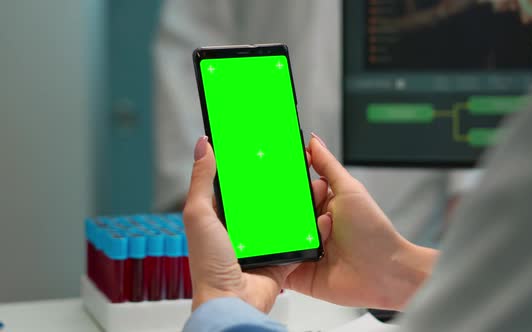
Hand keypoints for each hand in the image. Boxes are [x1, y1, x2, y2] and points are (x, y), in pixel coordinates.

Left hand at [182, 136, 331, 312]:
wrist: (233, 301)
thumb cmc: (209, 265)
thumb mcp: (199, 214)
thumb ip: (201, 180)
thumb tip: (203, 145)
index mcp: (221, 217)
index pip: (237, 185)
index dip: (249, 168)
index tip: (262, 150)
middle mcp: (243, 229)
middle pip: (266, 199)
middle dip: (281, 183)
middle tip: (294, 165)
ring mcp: (263, 243)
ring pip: (286, 216)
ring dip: (299, 202)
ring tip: (311, 185)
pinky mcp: (282, 257)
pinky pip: (300, 239)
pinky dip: (311, 228)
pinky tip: (318, 215)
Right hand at [285, 135, 437, 309]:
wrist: (383, 272)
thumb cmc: (372, 231)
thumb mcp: (349, 189)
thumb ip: (328, 165)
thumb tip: (313, 141)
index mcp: (321, 203)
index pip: (295, 188)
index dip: (288, 180)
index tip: (282, 171)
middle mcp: (309, 225)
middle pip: (283, 210)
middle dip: (288, 207)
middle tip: (309, 210)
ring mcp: (302, 248)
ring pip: (277, 234)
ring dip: (289, 231)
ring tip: (316, 233)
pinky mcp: (296, 272)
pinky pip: (275, 262)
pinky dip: (277, 256)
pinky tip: (293, 249)